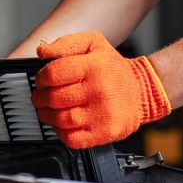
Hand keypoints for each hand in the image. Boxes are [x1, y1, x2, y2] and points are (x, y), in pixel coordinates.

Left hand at [32, 31, 170, 148]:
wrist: (142, 91)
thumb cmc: (113, 69)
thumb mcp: (93, 44)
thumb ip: (66, 43)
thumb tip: (42, 51)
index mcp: (94, 66)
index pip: (53, 74)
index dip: (40, 79)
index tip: (41, 81)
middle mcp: (99, 90)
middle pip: (54, 98)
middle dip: (40, 98)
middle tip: (40, 97)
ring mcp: (103, 114)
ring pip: (61, 119)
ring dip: (47, 116)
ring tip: (47, 110)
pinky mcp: (105, 132)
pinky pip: (72, 139)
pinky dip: (61, 133)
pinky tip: (62, 124)